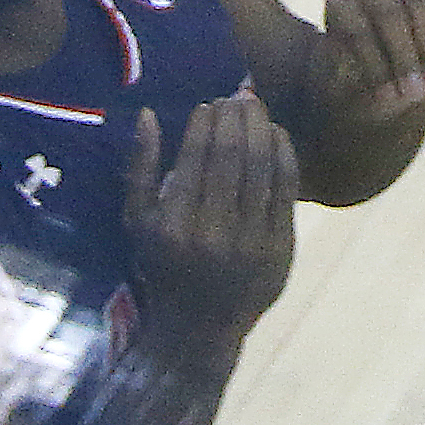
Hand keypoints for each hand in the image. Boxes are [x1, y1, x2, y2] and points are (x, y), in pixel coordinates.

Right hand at [124, 89, 296, 338]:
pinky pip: (287, 189)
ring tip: (256, 107)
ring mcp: (252, 243)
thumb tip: (147, 114)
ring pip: (263, 167)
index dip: (206, 124)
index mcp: (174, 226)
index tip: (209, 103)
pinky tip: (278, 134)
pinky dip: (285, 155)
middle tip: (237, 96)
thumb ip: (139, 169)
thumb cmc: (163, 267)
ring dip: (262, 128)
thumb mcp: (138, 224)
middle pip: (233, 156)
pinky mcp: (281, 248)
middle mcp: (214, 234)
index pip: (196, 158)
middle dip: (236, 118)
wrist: (200, 328)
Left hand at [307, 0, 424, 138]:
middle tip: (415, 91)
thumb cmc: (360, 86)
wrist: (389, 83)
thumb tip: (365, 77)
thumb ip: (349, 82)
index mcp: (340, 5)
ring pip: (419, 3)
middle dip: (403, 55)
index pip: (355, 28)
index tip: (386, 95)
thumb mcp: (343, 92)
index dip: (373, 63)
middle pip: (387, 12)